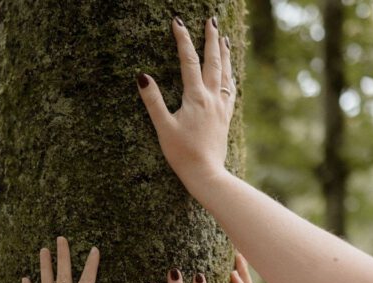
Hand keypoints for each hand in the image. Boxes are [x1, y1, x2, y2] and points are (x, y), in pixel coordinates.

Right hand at [137, 17, 235, 188]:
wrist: (206, 173)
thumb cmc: (182, 153)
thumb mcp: (163, 127)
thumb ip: (153, 101)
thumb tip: (142, 76)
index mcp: (196, 97)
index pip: (188, 61)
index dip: (182, 39)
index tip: (177, 22)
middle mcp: (212, 98)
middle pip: (213, 61)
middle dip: (211, 39)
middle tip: (212, 20)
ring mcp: (221, 107)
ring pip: (225, 73)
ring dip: (224, 53)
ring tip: (224, 38)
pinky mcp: (225, 117)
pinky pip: (230, 90)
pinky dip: (229, 76)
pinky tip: (229, 73)